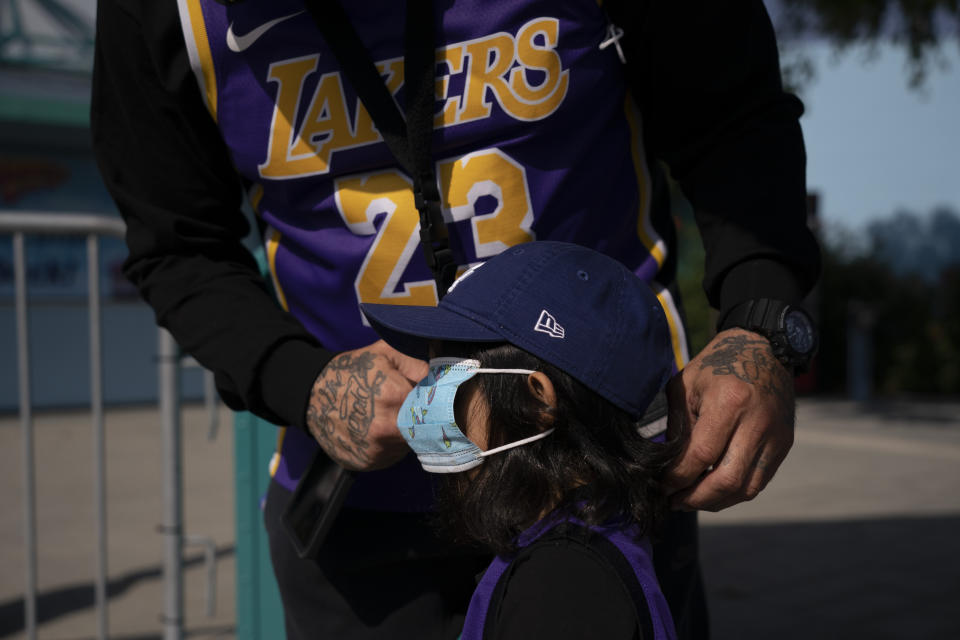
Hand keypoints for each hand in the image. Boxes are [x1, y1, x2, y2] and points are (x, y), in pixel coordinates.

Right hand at [305, 340, 427, 470]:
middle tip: (406, 408)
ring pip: (407, 447)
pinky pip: (389, 458)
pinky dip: (388, 447)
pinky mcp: (364, 463)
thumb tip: (444, 380)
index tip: (427, 400)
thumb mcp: (385, 353)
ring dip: (404, 435)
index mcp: (393, 396)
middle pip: (421, 431)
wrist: (311, 394)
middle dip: (419, 421)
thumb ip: (418, 365)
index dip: (432, 404)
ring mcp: (373, 450)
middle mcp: (384, 428)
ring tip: (386, 417)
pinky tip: (375, 430)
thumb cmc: (353, 370)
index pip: (431, 408)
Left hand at [664, 328, 794, 510]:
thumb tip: (668, 466)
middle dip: (696, 498)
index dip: (678, 477)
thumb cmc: (717, 365)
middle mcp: (757, 422)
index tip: (660, 486)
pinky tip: (713, 491)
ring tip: (690, 501)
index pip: (701, 455)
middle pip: (727, 480)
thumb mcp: (687, 386)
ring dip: (716, 501)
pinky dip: (734, 492)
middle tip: (673, 502)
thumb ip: (678, 426)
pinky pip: (759, 480)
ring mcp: (776, 435)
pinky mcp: (784, 443)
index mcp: (730, 402)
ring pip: (747, 488)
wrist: (765, 348)